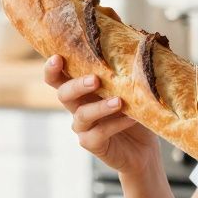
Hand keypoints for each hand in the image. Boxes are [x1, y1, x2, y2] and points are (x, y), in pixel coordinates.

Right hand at [42, 55, 159, 177]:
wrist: (145, 148)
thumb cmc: (136, 113)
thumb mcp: (132, 90)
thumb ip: (126, 73)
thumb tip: (134, 48)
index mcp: (82, 90)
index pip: (59, 78)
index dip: (52, 69)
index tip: (57, 58)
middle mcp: (77, 107)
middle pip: (64, 94)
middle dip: (77, 85)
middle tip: (95, 80)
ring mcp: (83, 127)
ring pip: (82, 114)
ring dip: (100, 107)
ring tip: (119, 101)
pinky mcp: (91, 144)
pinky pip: (98, 133)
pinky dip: (115, 124)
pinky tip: (130, 118)